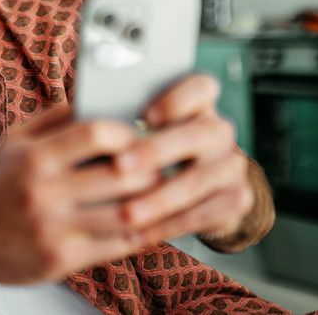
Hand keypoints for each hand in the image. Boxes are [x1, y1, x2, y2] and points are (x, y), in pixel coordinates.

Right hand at [0, 105, 159, 283]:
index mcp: (35, 157)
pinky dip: (142, 233)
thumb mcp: (18, 140)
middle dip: (150, 168)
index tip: (139, 134)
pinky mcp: (63, 260)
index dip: (126, 132)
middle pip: (120, 175)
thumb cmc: (5, 181)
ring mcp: (54, 229)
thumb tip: (99, 98)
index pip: (94, 134)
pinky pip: (117, 245)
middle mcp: (43, 192)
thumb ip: (56, 117)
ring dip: (152, 202)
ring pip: (125, 213)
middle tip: (163, 163)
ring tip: (162, 192)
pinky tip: (149, 222)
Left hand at [112, 73, 258, 248]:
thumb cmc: (151, 153)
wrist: (200, 193)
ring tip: (128, 212)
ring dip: (161, 197)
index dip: (177, 98)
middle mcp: (220, 131)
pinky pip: (205, 213)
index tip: (145, 115)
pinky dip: (171, 224)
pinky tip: (143, 232)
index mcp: (199, 104)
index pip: (202, 86)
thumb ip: (121, 120)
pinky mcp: (238, 198)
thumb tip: (79, 117)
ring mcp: (232, 164)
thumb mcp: (140, 132)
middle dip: (157, 151)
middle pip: (199, 133)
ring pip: (200, 178)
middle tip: (121, 166)